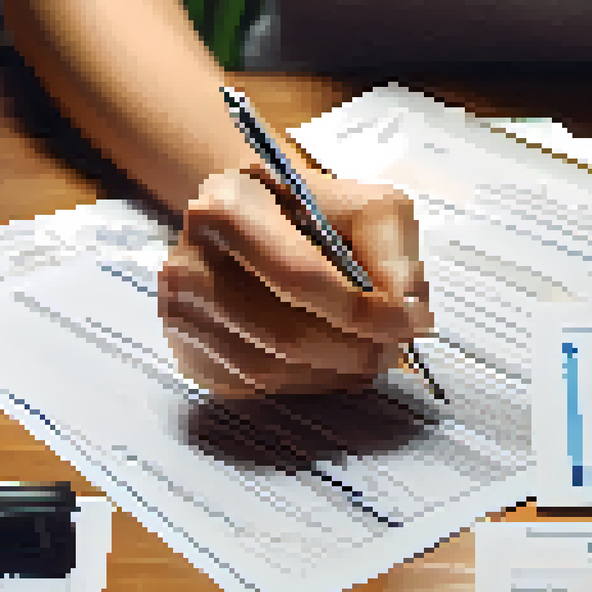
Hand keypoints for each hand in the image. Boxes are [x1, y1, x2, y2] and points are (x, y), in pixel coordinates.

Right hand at [159, 150, 432, 398]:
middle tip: (397, 347)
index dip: (362, 309)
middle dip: (355, 349)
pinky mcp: (189, 356)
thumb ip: (391, 246)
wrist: (254, 226)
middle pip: (285, 334)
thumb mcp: (362, 203)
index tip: (410, 322)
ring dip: (336, 371)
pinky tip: (334, 360)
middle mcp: (189, 262)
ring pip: (271, 370)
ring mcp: (181, 316)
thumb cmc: (311, 215)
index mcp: (227, 207)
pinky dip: (309, 381)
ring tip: (373, 353)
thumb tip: (404, 301)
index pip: (298, 276)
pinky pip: (257, 387)